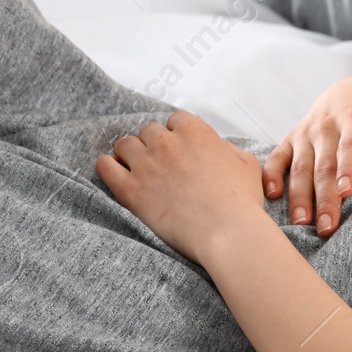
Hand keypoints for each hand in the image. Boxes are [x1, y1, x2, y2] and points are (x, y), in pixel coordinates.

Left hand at [97, 111, 268, 265]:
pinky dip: (108, 167)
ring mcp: (146, 164)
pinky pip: (104, 166)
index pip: (176, 120)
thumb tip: (217, 148)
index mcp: (195, 131)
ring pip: (125, 145)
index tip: (180, 149)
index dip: (177, 135)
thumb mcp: (247, 164)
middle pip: (149, 131)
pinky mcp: (129, 189)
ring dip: (131, 154)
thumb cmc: (241, 201)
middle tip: (161, 164)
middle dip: (154, 145)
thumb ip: (228, 148)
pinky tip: (116, 174)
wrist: (226, 231)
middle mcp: (167, 142)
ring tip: (139, 170)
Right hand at [262, 74, 351, 233]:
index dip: (348, 167)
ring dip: (299, 196)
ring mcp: (306, 132)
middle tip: (328, 227)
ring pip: (300, 166)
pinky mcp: (291, 138)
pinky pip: (277, 157)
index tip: (347, 191)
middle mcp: (327, 125)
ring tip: (302, 223)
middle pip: (324, 164)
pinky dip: (271, 174)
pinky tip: (271, 196)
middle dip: (325, 197)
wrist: (350, 88)